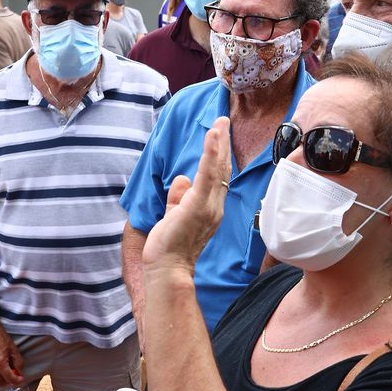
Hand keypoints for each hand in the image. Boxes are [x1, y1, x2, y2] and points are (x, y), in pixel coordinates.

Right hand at [0, 321, 24, 387]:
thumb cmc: (0, 336)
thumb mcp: (13, 348)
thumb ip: (18, 361)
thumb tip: (20, 371)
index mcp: (0, 362)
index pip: (10, 379)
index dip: (18, 380)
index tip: (21, 378)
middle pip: (0, 383)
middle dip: (8, 382)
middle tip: (14, 377)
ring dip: (1, 378)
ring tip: (7, 371)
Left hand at [142, 117, 231, 271]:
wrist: (168, 269)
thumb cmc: (170, 247)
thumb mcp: (173, 215)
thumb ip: (178, 197)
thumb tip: (182, 179)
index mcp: (210, 209)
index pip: (217, 177)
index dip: (219, 155)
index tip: (219, 136)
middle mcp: (215, 207)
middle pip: (221, 169)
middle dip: (223, 143)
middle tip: (223, 121)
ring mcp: (209, 206)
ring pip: (217, 169)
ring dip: (218, 143)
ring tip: (220, 123)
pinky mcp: (199, 205)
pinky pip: (207, 176)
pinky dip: (211, 154)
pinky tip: (213, 138)